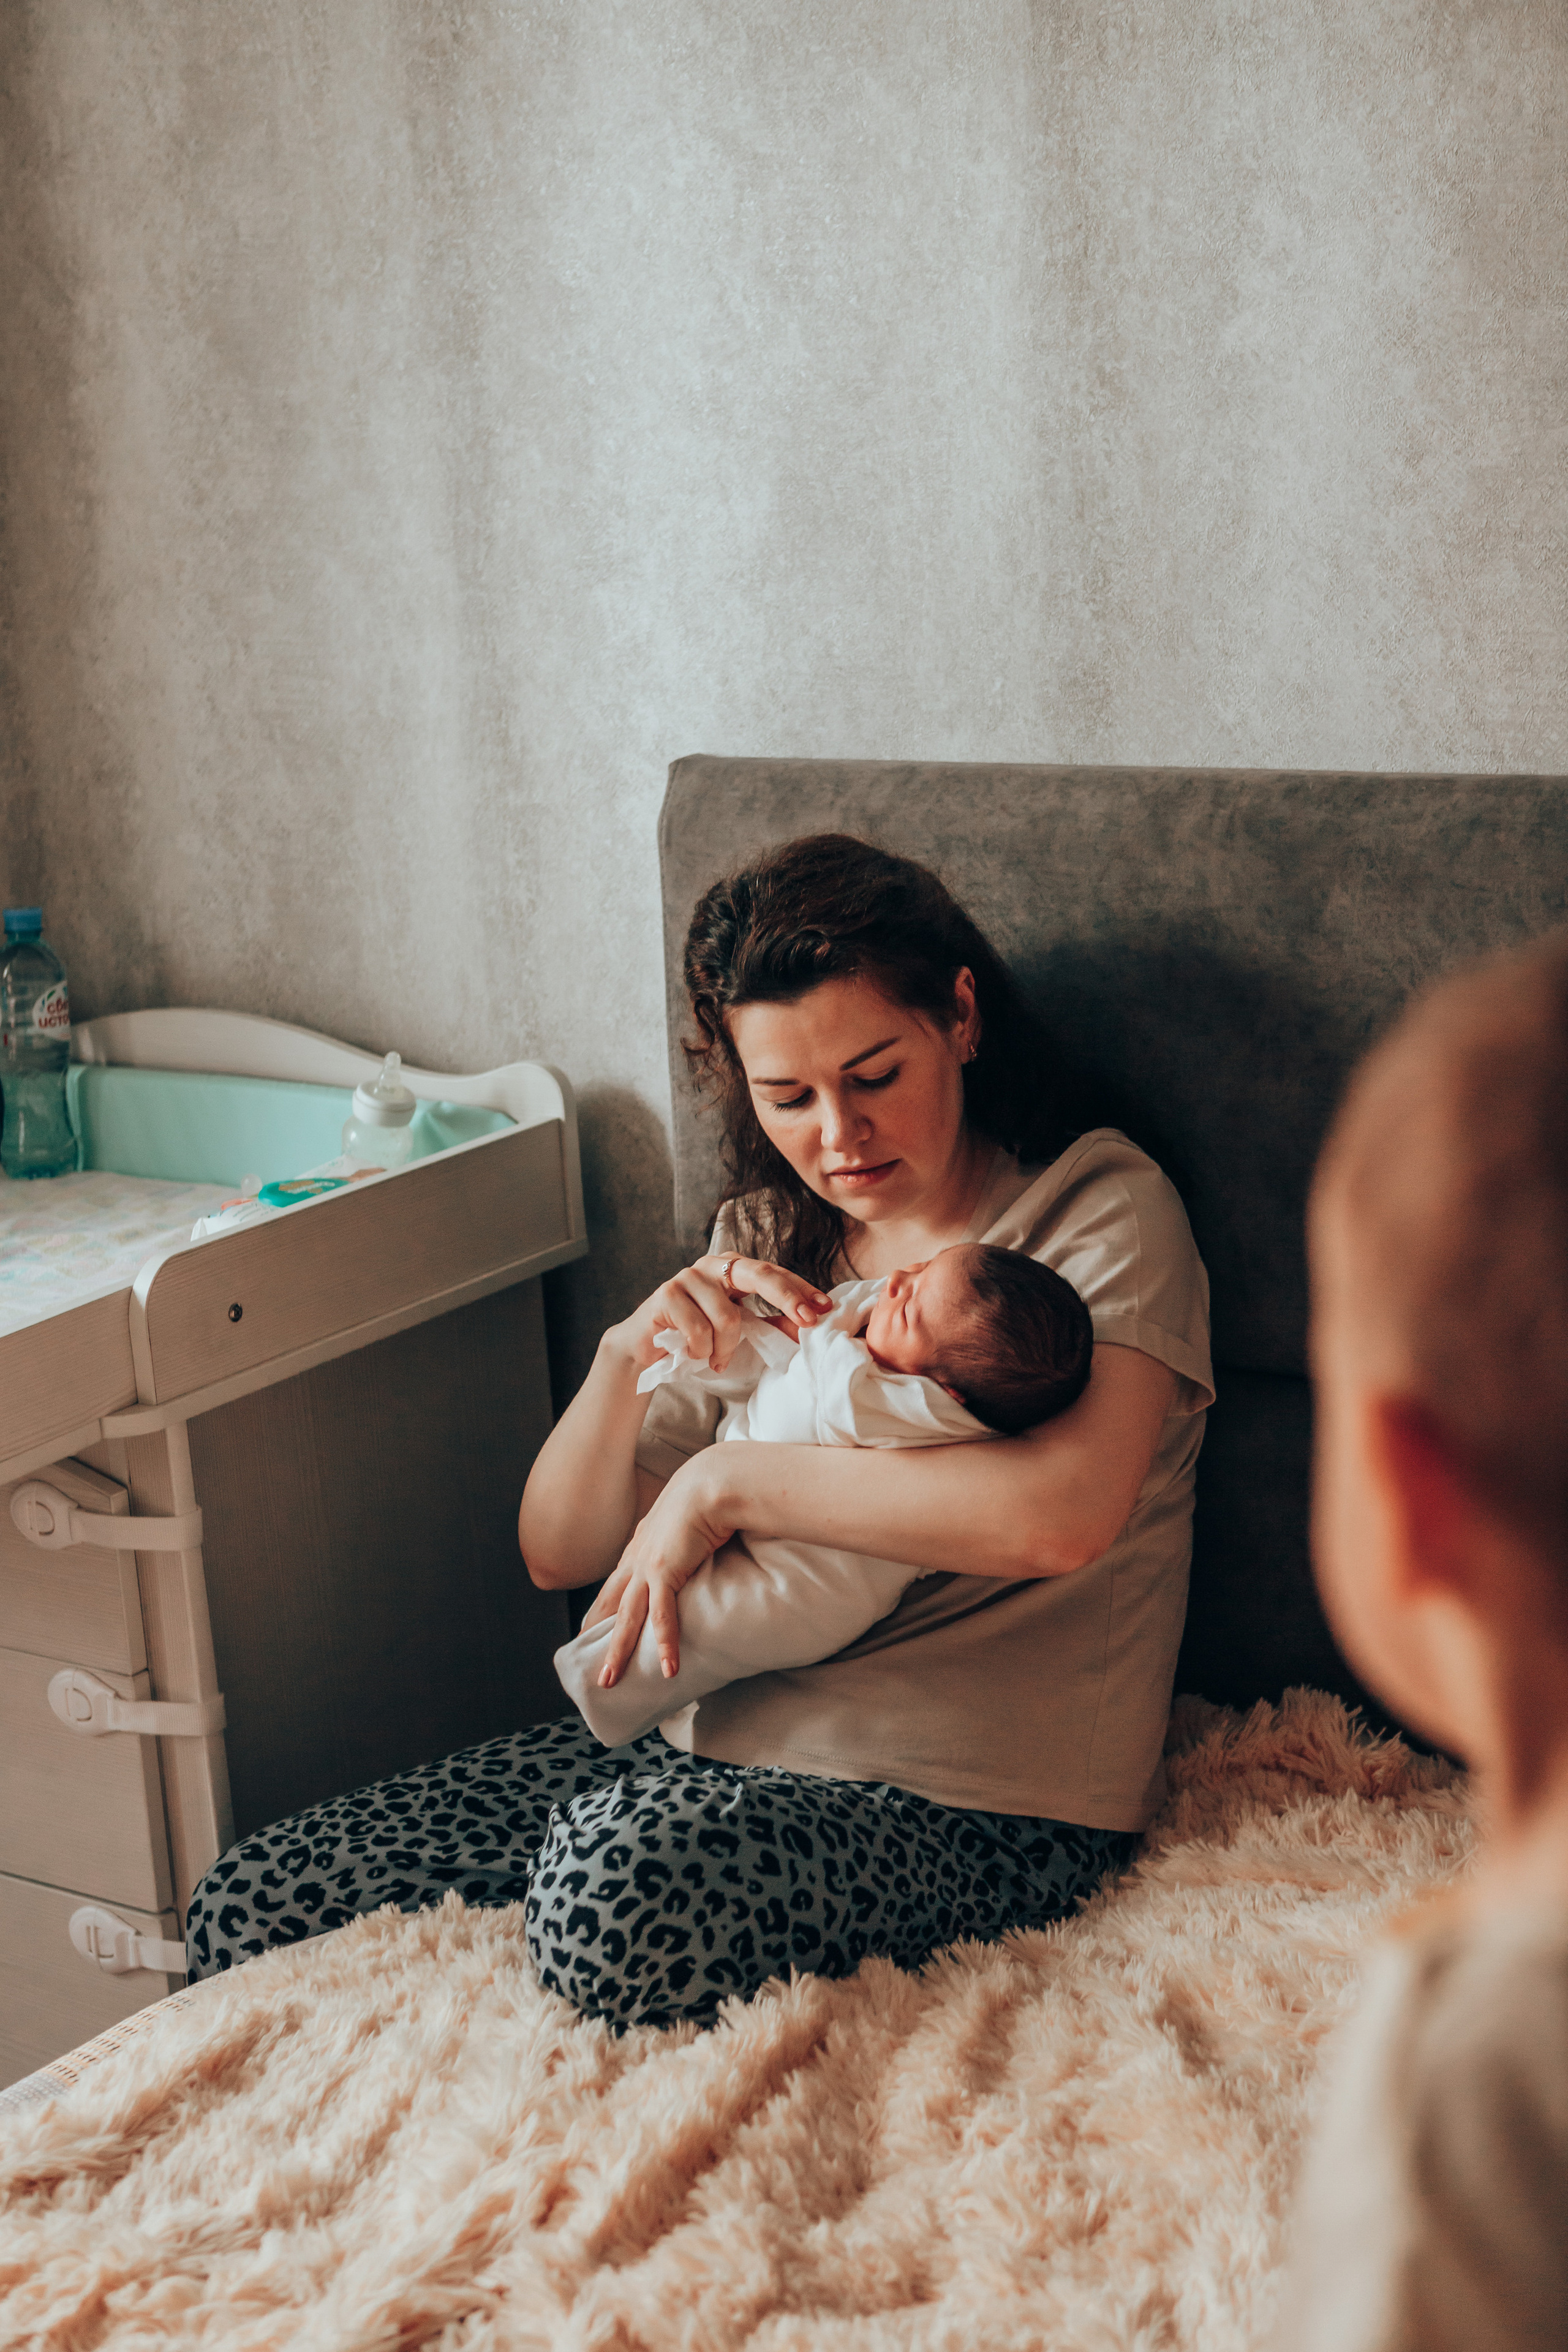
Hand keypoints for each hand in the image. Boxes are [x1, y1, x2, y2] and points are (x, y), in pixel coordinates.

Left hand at [583, 1455, 737, 1684]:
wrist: (712, 1481)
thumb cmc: (707, 1495)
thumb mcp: (686, 1520)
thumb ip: (681, 1537)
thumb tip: (694, 1547)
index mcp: (641, 1545)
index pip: (615, 1584)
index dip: (602, 1609)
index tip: (591, 1629)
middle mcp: (637, 1557)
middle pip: (609, 1605)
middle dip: (596, 1636)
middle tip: (588, 1664)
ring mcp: (647, 1565)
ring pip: (626, 1618)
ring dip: (617, 1652)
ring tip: (609, 1681)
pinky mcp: (665, 1571)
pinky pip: (663, 1616)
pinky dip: (664, 1643)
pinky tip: (667, 1668)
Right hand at [605, 1254, 832, 1378]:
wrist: (647, 1346)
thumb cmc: (697, 1337)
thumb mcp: (741, 1330)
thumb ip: (772, 1324)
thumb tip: (809, 1326)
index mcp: (735, 1268)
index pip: (775, 1272)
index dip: (802, 1289)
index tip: (825, 1308)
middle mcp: (714, 1265)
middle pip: (758, 1274)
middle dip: (786, 1297)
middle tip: (806, 1323)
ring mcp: (688, 1276)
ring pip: (727, 1316)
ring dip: (726, 1349)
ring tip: (717, 1360)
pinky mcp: (666, 1294)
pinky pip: (698, 1329)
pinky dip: (701, 1351)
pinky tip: (694, 1356)